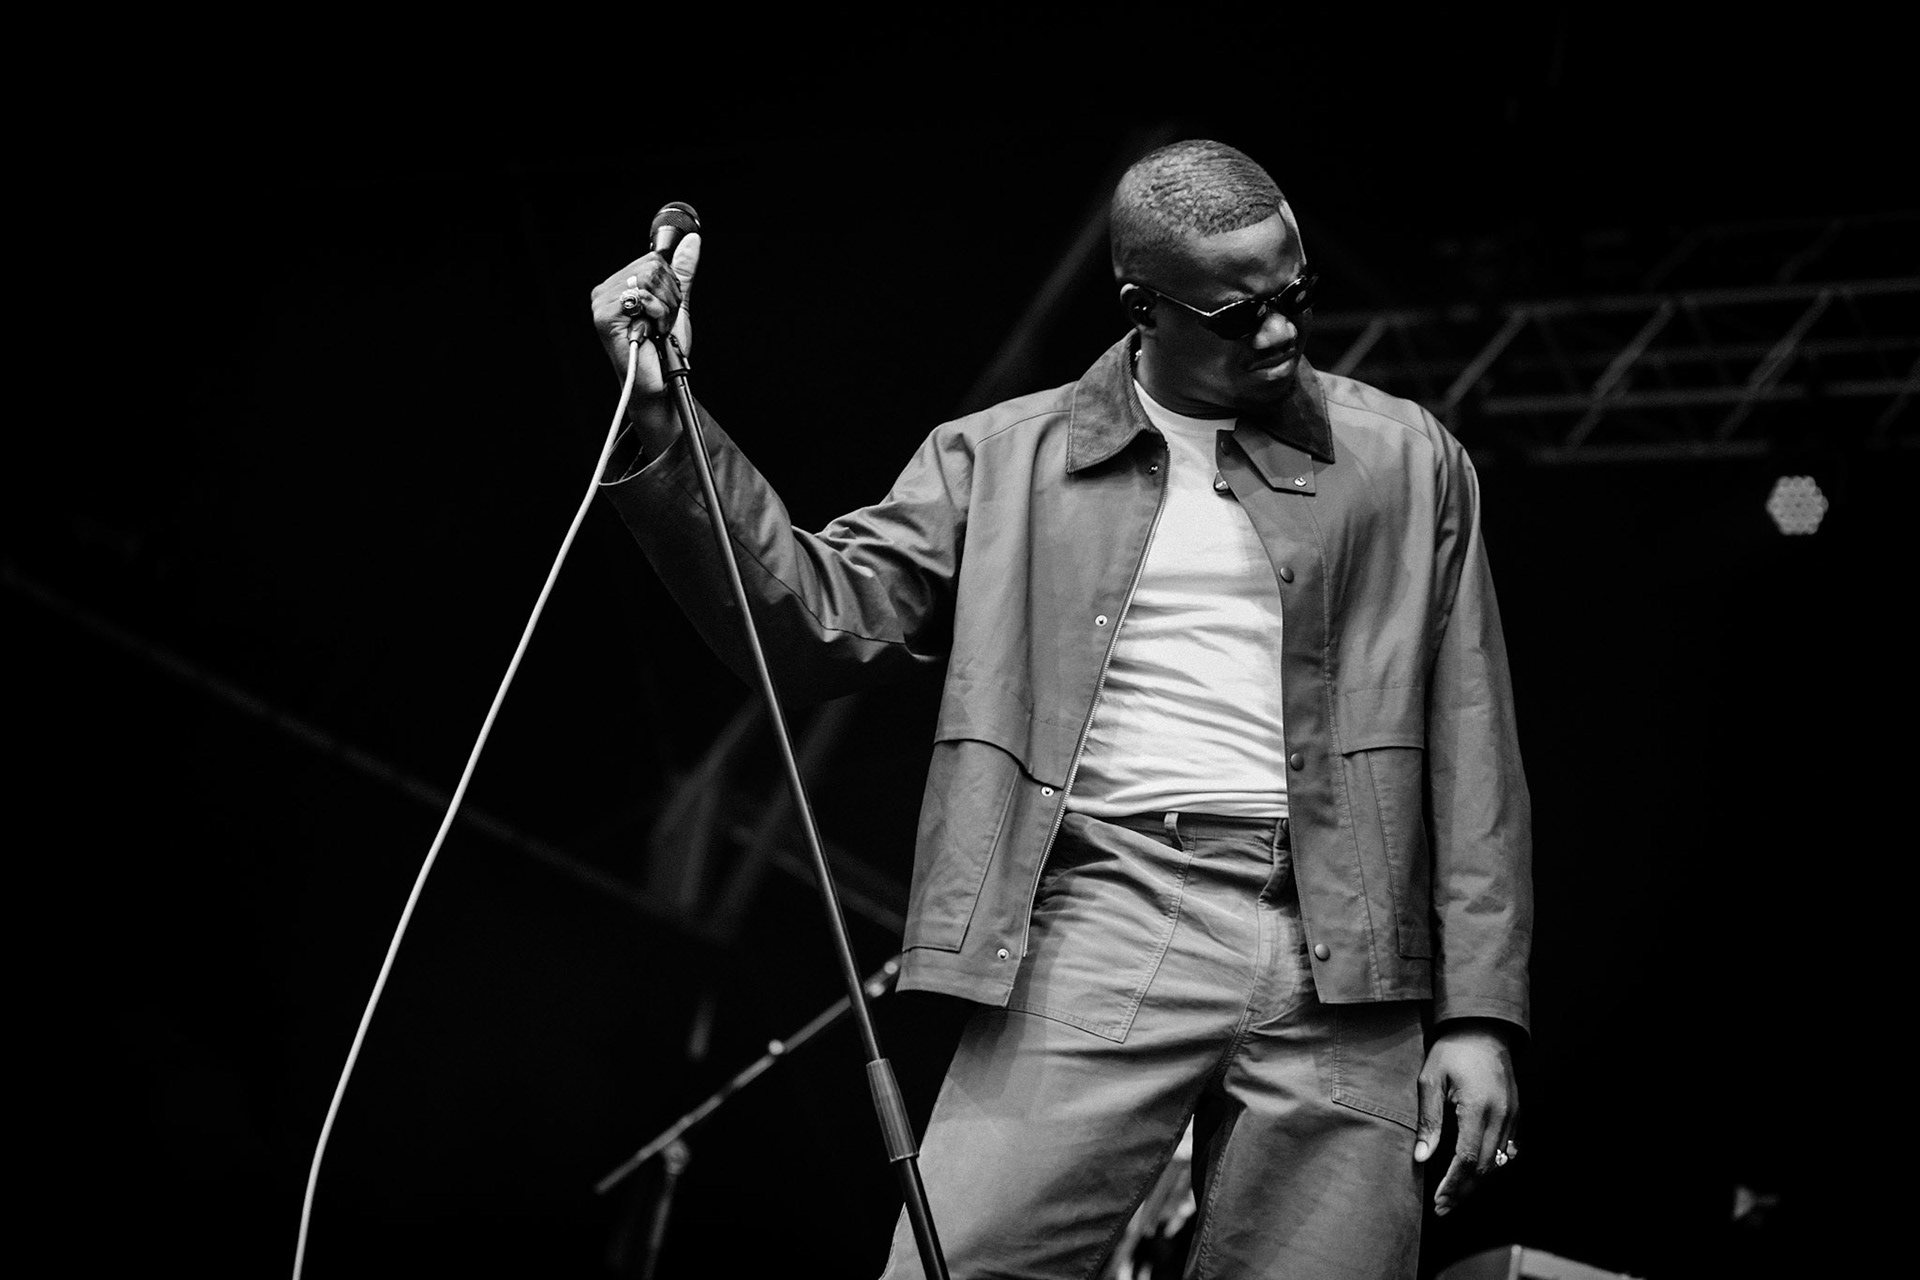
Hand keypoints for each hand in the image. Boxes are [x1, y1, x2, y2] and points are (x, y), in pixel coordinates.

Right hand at [589, 232, 702, 401]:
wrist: (661, 384)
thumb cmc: (664, 350)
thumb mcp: (677, 304)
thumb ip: (682, 272)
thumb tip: (692, 241)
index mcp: (618, 285)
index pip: (652, 259)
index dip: (670, 283)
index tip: (666, 308)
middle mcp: (605, 291)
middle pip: (652, 265)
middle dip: (669, 296)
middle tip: (662, 322)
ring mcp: (602, 303)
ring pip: (649, 278)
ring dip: (664, 307)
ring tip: (656, 328)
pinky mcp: (605, 315)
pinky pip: (643, 295)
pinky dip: (657, 314)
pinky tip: (650, 332)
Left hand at [1413, 1020, 1518, 1216]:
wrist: (1483, 1029)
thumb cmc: (1452, 1051)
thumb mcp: (1430, 1080)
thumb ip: (1429, 1121)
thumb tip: (1422, 1158)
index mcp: (1478, 1107)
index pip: (1468, 1158)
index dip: (1453, 1184)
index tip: (1439, 1201)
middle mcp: (1501, 1115)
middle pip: (1485, 1167)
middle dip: (1464, 1191)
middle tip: (1444, 1208)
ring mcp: (1512, 1116)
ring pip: (1499, 1162)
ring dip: (1477, 1182)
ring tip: (1455, 1196)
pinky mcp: (1516, 1114)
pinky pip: (1508, 1150)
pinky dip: (1493, 1166)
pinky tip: (1477, 1175)